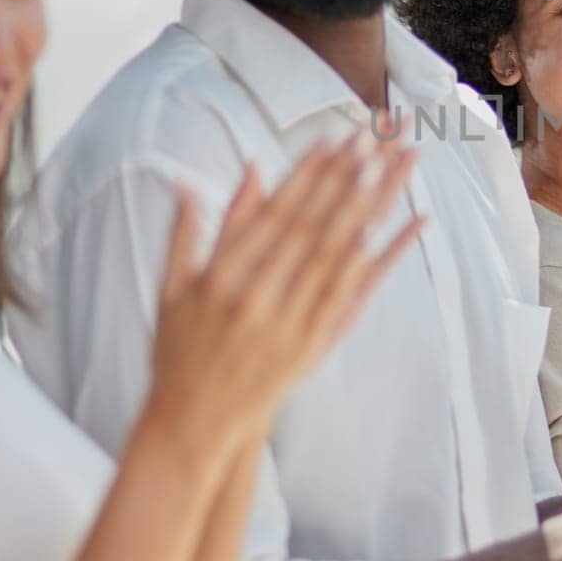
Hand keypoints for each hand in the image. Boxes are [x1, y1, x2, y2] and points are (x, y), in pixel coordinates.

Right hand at [145, 131, 423, 452]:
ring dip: (363, 209)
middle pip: (310, 227)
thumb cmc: (179, 350)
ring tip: (387, 168)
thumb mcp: (172, 288)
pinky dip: (370, 264)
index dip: (306, 174)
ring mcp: (286, 324)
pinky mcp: (310, 348)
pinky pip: (348, 298)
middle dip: (342, 178)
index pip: (274, 214)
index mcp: (221, 277)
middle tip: (372, 139)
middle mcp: (256, 297)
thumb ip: (188, 233)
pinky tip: (389, 232)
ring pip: (333, 256)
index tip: (332, 138)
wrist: (192, 422)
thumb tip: (193, 182)